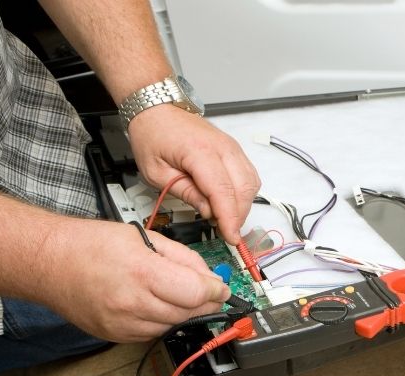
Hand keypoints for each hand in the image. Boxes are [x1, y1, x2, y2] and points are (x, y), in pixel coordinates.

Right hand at [44, 219, 230, 341]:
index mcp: (143, 273)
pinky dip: (163, 321)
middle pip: (189, 312)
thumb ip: (183, 259)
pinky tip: (155, 304)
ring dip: (184, 313)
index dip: (217, 291)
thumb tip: (210, 278)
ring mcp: (122, 324)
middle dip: (205, 303)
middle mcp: (133, 303)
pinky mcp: (115, 336)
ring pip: (174, 326)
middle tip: (209, 292)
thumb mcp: (145, 238)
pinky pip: (153, 333)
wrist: (48, 262)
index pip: (197, 293)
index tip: (224, 288)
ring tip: (177, 293)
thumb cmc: (91, 244)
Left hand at [127, 105, 260, 243]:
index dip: (229, 217)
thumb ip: (184, 192)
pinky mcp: (235, 150)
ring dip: (243, 205)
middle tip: (224, 231)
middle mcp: (223, 147)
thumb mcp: (156, 171)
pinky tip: (230, 203)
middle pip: (243, 189)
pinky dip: (244, 193)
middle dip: (238, 215)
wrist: (158, 109)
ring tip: (225, 218)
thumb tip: (208, 211)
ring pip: (251, 184)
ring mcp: (232, 147)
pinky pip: (249, 176)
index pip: (223, 191)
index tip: (231, 237)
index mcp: (200, 152)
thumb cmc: (153, 135)